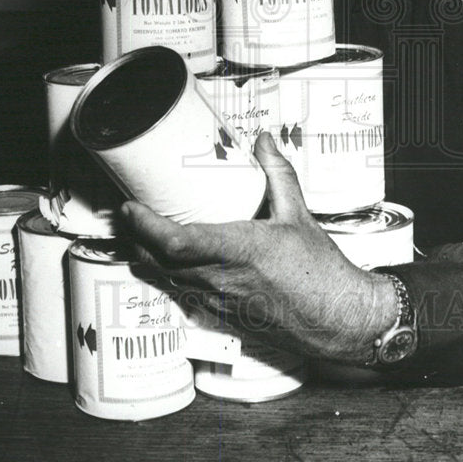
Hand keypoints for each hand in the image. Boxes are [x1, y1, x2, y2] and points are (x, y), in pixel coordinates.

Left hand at [119, 131, 396, 363]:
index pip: (176, 242)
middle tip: (126, 211)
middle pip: (157, 261)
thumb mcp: (299, 215)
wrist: (336, 318)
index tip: (129, 206)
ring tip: (140, 229)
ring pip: (165, 279)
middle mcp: (221, 279)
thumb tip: (264, 143)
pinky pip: (182, 291)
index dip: (145, 225)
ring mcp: (218, 300)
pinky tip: (171, 258)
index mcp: (239, 251)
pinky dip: (167, 273)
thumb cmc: (321, 273)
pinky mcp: (221, 312)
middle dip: (135, 236)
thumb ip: (277, 175)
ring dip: (147, 255)